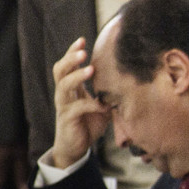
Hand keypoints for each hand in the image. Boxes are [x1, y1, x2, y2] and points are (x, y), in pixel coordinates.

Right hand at [41, 38, 107, 171]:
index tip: (82, 40)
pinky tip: (103, 105)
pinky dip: (91, 104)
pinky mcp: (67, 119)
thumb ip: (108, 93)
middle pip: (60, 70)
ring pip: (64, 86)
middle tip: (82, 51)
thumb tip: (128, 80)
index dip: (72, 52)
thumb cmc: (88, 124)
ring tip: (90, 68)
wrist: (76, 148)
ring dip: (77, 76)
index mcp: (70, 88)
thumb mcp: (100, 106)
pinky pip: (77, 107)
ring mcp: (63, 106)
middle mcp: (64, 94)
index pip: (66, 65)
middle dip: (70, 59)